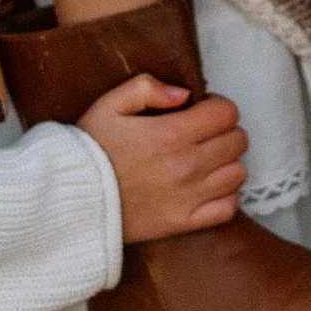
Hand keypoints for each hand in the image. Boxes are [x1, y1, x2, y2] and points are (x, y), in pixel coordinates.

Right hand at [78, 76, 248, 242]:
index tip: (202, 111)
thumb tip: (184, 94)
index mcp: (170, 133)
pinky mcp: (184, 223)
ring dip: (228, 162)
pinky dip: (225, 195)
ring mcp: (188, 197)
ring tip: (206, 159)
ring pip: (238, 173)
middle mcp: (186, 165)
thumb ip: (147, 88)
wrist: (72, 200)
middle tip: (204, 134)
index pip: (227, 113)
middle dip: (225, 131)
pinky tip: (207, 186)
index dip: (219, 107)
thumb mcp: (110, 105)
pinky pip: (228, 208)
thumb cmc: (91, 149)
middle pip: (238, 141)